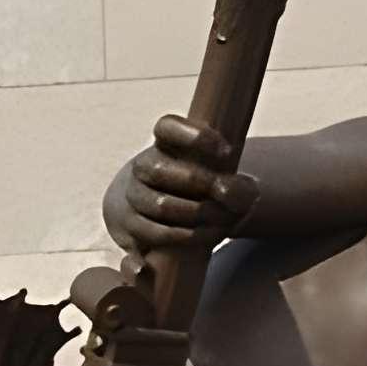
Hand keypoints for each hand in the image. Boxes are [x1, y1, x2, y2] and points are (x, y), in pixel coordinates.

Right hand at [105, 115, 258, 254]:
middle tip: (223, 194)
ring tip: (220, 222)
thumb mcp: (219, 180)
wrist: (155, 212)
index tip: (226, 152)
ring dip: (194, 215)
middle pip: (158, 169)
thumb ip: (234, 184)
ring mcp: (134, 198)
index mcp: (164, 145)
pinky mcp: (132, 227)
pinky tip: (198, 237)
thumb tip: (227, 193)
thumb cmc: (196, 189)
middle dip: (197, 182)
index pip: (167, 127)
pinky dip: (178, 238)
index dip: (195, 136)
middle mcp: (143, 168)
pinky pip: (152, 234)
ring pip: (159, 205)